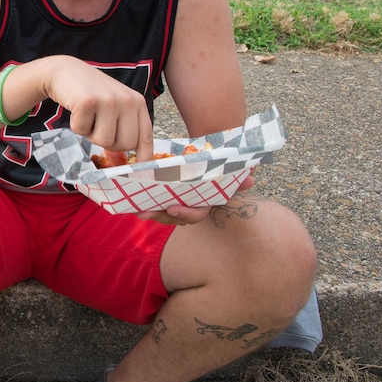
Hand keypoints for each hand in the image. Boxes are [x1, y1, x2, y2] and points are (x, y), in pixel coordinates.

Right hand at [38, 56, 153, 160]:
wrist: (65, 72)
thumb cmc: (91, 94)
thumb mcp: (113, 107)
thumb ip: (122, 129)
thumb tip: (121, 162)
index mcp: (137, 102)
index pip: (146, 136)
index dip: (143, 156)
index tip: (141, 170)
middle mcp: (127, 100)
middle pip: (125, 144)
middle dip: (109, 144)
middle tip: (99, 128)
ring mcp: (108, 100)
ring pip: (104, 141)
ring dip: (90, 134)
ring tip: (88, 117)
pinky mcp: (88, 102)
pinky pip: (83, 131)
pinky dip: (76, 125)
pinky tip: (77, 110)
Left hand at [138, 171, 254, 224]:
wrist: (203, 165)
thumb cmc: (215, 171)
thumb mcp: (226, 173)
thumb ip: (237, 177)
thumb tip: (250, 179)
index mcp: (202, 205)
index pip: (195, 215)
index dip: (184, 214)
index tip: (173, 208)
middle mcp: (187, 208)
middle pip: (172, 217)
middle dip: (160, 215)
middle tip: (146, 211)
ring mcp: (173, 204)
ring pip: (160, 213)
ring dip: (148, 212)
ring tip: (136, 209)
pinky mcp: (161, 198)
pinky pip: (151, 204)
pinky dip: (142, 203)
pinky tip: (131, 201)